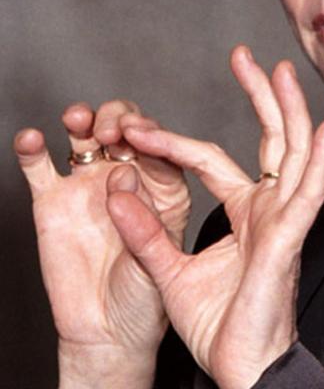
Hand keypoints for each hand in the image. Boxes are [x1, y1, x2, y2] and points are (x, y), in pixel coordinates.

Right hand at [15, 100, 189, 386]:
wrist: (108, 331)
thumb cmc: (145, 293)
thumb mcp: (157, 253)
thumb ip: (144, 215)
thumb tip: (124, 173)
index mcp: (165, 184)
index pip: (161, 146)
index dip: (152, 133)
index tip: (140, 133)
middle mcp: (129, 175)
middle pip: (125, 129)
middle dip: (119, 119)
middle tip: (112, 133)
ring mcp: (90, 184)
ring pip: (86, 137)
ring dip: (83, 119)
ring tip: (79, 120)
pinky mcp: (54, 201)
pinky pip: (41, 168)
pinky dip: (33, 150)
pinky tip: (32, 139)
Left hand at [106, 45, 323, 388]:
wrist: (240, 366)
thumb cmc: (218, 324)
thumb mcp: (169, 272)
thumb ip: (146, 233)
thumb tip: (118, 193)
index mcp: (246, 210)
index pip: (212, 158)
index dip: (175, 140)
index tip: (138, 127)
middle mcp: (269, 206)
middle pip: (271, 138)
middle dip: (260, 94)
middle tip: (245, 56)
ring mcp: (283, 219)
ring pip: (293, 154)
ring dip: (290, 112)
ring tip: (282, 73)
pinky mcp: (290, 239)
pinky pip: (309, 196)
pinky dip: (321, 162)